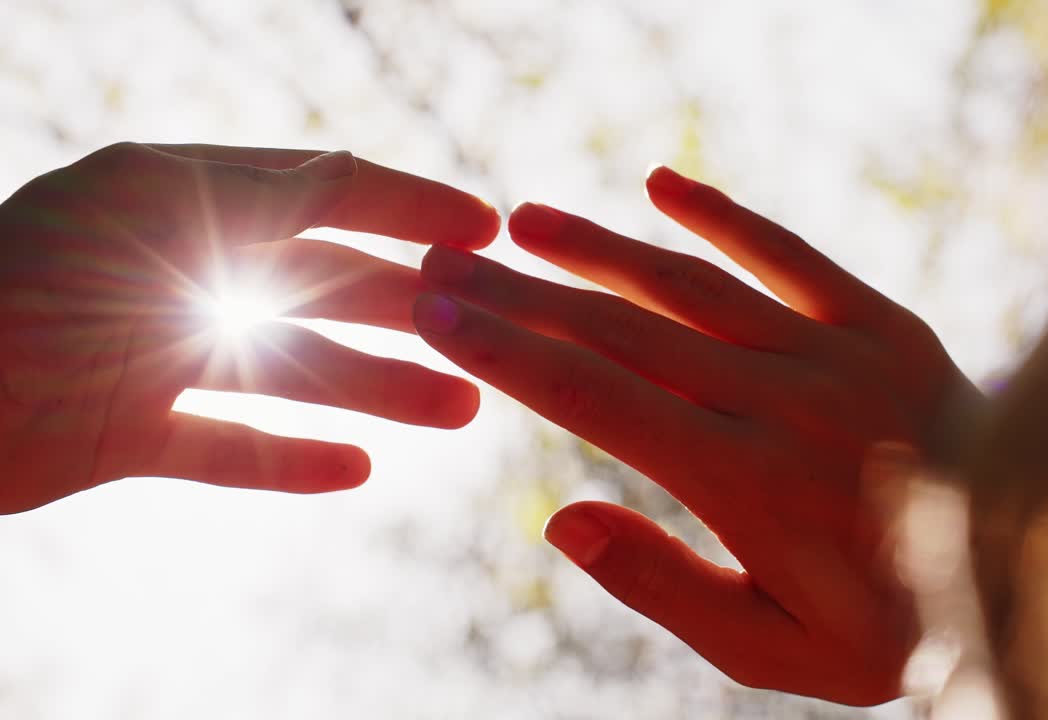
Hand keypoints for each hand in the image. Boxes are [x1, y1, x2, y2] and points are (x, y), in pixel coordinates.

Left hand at [0, 142, 498, 513]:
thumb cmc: (26, 288)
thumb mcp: (151, 212)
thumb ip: (253, 195)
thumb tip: (347, 169)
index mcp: (180, 196)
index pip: (318, 191)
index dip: (405, 204)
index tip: (484, 226)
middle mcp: (177, 268)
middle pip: (320, 288)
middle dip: (408, 313)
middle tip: (490, 338)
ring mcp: (154, 355)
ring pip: (291, 371)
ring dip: (377, 391)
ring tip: (459, 413)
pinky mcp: (127, 433)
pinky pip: (226, 449)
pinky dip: (288, 461)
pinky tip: (356, 470)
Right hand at [412, 166, 980, 705]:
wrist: (1034, 572)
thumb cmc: (889, 626)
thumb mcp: (769, 645)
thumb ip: (661, 584)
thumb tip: (560, 519)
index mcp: (741, 482)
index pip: (595, 397)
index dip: (509, 351)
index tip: (443, 315)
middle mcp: (779, 401)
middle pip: (622, 330)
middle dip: (523, 294)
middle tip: (448, 265)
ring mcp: (835, 353)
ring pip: (691, 284)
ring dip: (598, 249)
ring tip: (524, 222)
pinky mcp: (882, 325)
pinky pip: (791, 254)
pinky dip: (722, 217)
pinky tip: (659, 186)